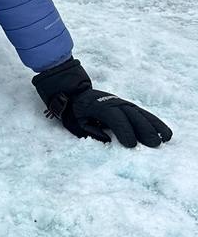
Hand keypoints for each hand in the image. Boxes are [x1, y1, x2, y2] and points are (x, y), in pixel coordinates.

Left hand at [32, 58, 171, 147]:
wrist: (71, 92)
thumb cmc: (72, 111)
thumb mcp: (74, 122)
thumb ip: (90, 131)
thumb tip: (107, 138)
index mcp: (96, 105)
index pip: (114, 117)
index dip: (124, 130)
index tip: (131, 145)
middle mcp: (111, 102)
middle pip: (131, 114)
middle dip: (144, 129)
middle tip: (154, 144)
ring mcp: (119, 102)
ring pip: (139, 112)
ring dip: (154, 124)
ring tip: (166, 138)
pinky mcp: (125, 105)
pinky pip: (141, 112)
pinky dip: (153, 121)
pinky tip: (163, 131)